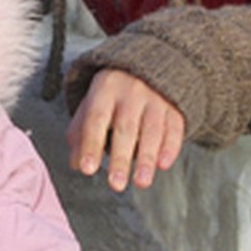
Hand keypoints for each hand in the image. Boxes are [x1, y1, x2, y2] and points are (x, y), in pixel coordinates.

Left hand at [67, 69, 184, 191]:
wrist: (148, 66)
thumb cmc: (113, 93)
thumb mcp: (92, 104)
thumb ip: (80, 133)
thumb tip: (76, 164)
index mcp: (105, 89)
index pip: (96, 118)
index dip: (91, 145)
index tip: (88, 169)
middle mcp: (131, 92)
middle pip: (125, 128)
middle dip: (121, 158)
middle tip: (116, 184)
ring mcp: (156, 98)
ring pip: (152, 130)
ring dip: (146, 159)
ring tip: (141, 182)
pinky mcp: (174, 107)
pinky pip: (174, 128)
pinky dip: (170, 147)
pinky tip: (163, 164)